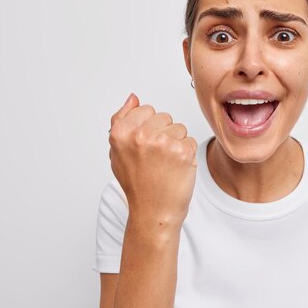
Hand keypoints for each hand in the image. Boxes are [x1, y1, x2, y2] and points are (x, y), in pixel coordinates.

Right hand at [108, 93, 196, 224]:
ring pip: (179, 128)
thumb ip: (122, 120)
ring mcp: (163, 143)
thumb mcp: (118, 151)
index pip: (145, 110)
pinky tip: (177, 168)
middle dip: (163, 134)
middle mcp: (140, 135)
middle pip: (164, 117)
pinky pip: (190, 140)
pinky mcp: (183, 151)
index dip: (148, 128)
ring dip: (176, 143)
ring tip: (166, 164)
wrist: (154, 211)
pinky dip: (187, 154)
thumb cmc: (137, 183)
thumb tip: (133, 97)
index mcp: (121, 132)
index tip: (144, 148)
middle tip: (156, 158)